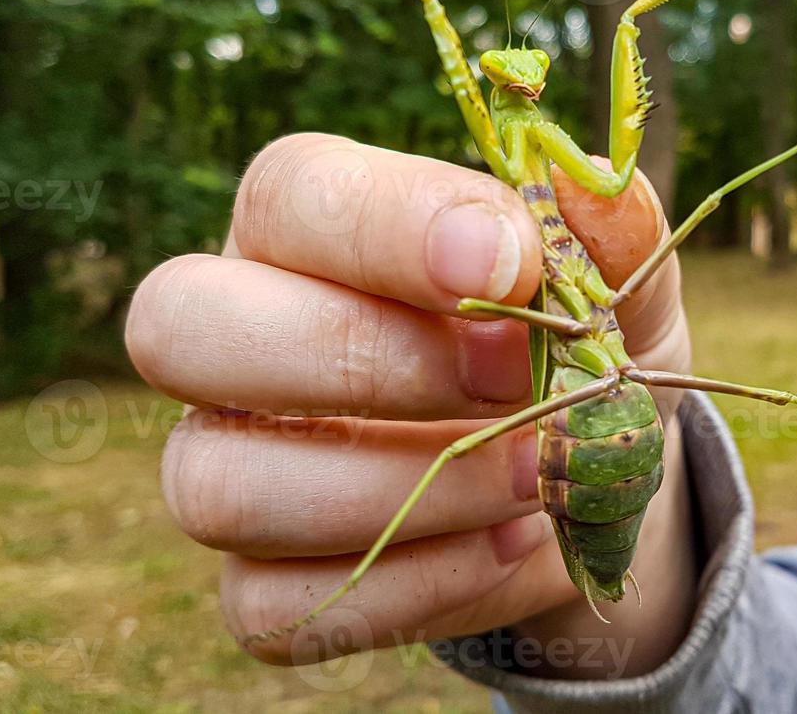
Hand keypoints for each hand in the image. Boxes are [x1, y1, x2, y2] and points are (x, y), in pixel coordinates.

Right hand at [125, 133, 697, 675]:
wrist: (587, 473)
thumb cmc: (574, 344)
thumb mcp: (614, 281)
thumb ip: (606, 232)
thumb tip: (591, 190)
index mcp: (311, 224)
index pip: (289, 192)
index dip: (388, 226)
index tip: (510, 267)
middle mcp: (237, 334)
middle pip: (181, 326)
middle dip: (358, 356)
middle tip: (508, 377)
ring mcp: (230, 461)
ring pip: (219, 485)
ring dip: (402, 492)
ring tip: (535, 477)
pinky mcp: (257, 580)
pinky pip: (273, 606)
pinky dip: (412, 586)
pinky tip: (510, 545)